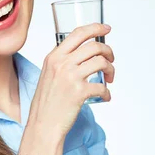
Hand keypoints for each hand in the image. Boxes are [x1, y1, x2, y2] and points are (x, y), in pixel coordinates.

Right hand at [27, 23, 114, 139]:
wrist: (42, 125)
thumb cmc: (46, 104)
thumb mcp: (48, 76)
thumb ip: (61, 63)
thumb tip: (82, 56)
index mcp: (53, 57)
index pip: (78, 34)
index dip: (95, 28)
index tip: (106, 29)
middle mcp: (61, 64)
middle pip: (94, 46)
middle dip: (108, 51)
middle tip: (111, 60)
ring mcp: (70, 77)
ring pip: (101, 62)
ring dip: (111, 69)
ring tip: (110, 78)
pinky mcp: (79, 92)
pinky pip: (102, 86)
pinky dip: (107, 92)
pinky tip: (105, 97)